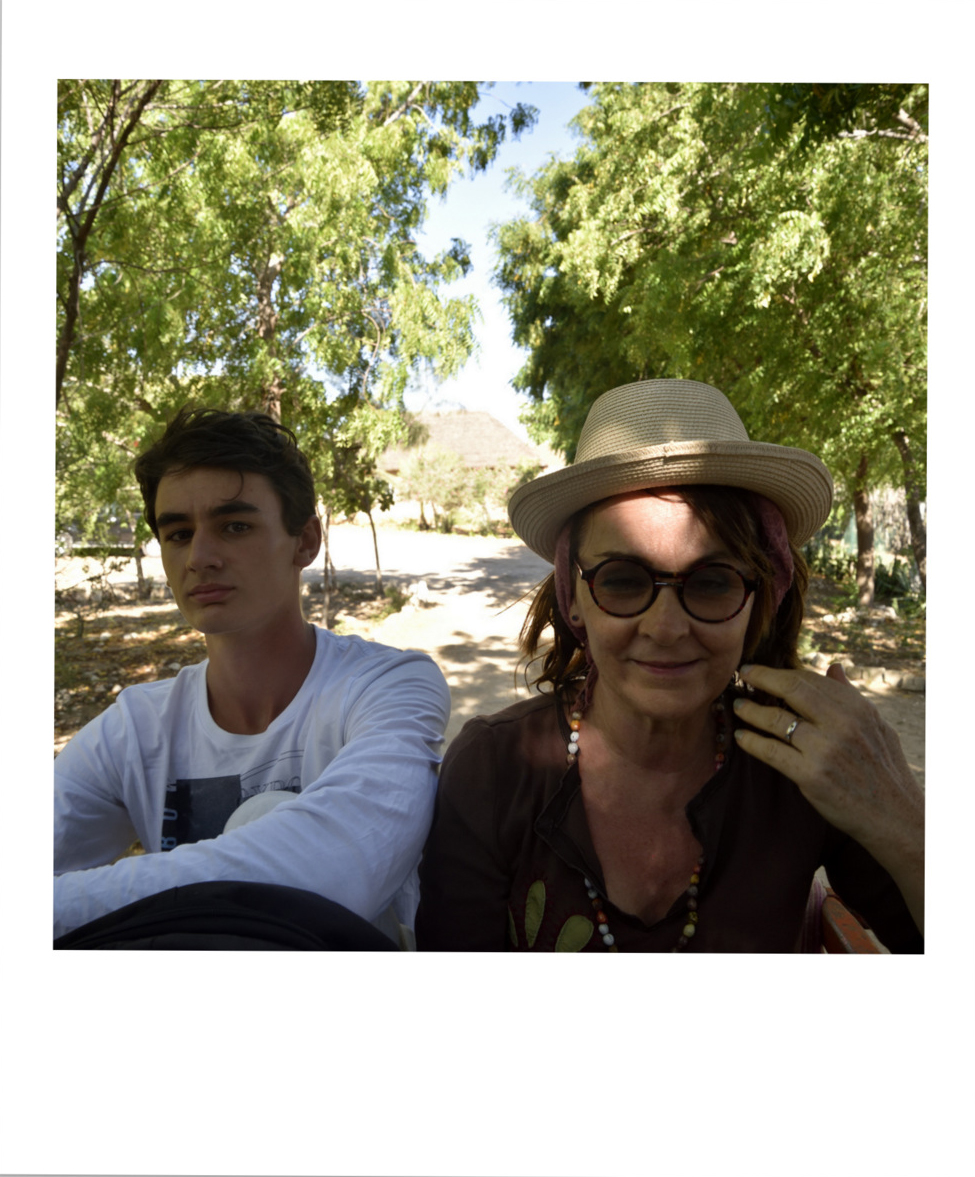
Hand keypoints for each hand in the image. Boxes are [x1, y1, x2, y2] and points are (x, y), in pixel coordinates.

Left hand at [732, 662, 923, 929]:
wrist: (894, 817)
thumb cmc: (884, 771)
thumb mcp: (876, 726)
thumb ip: (850, 696)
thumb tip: (832, 667)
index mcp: (857, 708)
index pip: (810, 679)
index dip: (780, 672)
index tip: (760, 670)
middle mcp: (842, 723)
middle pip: (791, 689)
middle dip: (761, 678)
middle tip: (741, 675)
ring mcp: (825, 749)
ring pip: (776, 720)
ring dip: (750, 711)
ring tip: (738, 707)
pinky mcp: (811, 776)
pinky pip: (771, 752)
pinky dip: (751, 742)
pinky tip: (741, 737)